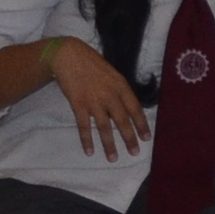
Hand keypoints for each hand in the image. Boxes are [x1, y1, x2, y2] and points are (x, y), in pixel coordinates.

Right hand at [42, 38, 148, 157]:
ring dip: (109, 145)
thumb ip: (119, 90)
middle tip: (134, 153)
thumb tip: (126, 108)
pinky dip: (87, 140)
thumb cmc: (91, 62)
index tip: (146, 138)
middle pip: (122, 121)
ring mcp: (94, 101)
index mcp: (121, 86)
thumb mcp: (112, 73)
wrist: (68, 55)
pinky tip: (90, 152)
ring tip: (113, 159)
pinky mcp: (78, 105)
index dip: (141, 125)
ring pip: (104, 127)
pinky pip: (84, 126)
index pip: (135, 109)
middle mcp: (110, 95)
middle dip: (129, 138)